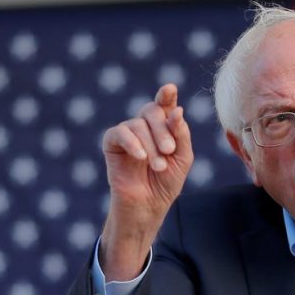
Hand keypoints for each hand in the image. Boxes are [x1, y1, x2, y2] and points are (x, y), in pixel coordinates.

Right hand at [99, 83, 192, 279]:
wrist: (148, 206)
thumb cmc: (167, 183)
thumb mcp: (182, 158)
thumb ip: (181, 134)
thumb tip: (177, 110)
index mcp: (164, 127)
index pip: (165, 104)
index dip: (166, 95)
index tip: (170, 89)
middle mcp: (145, 126)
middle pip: (152, 110)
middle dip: (163, 129)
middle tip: (169, 150)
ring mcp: (128, 133)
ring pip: (138, 124)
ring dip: (151, 145)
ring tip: (158, 166)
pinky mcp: (112, 144)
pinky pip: (119, 133)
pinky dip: (132, 142)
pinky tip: (140, 157)